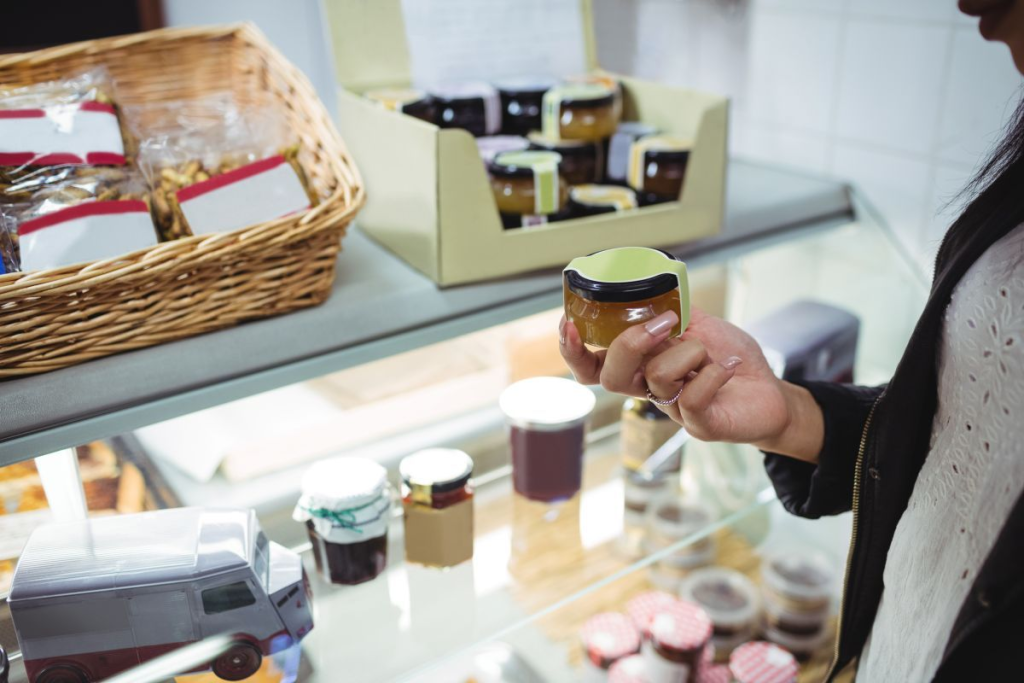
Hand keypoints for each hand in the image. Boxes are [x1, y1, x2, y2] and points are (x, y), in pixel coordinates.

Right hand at [559, 307, 822, 459]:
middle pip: (611, 377)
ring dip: (685, 354)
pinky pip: (691, 400)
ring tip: (709, 350)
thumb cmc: (729, 358)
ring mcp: (673, 410)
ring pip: (656, 380)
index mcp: (642, 366)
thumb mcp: (698, 324)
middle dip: (628, 344)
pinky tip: (727, 366)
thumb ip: (670, 309)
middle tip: (661, 325)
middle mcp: (650, 390)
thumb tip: (648, 286)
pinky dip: (711, 375)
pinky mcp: (700, 425)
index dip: (574, 350)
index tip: (570, 324)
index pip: (593, 366)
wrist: (771, 393)